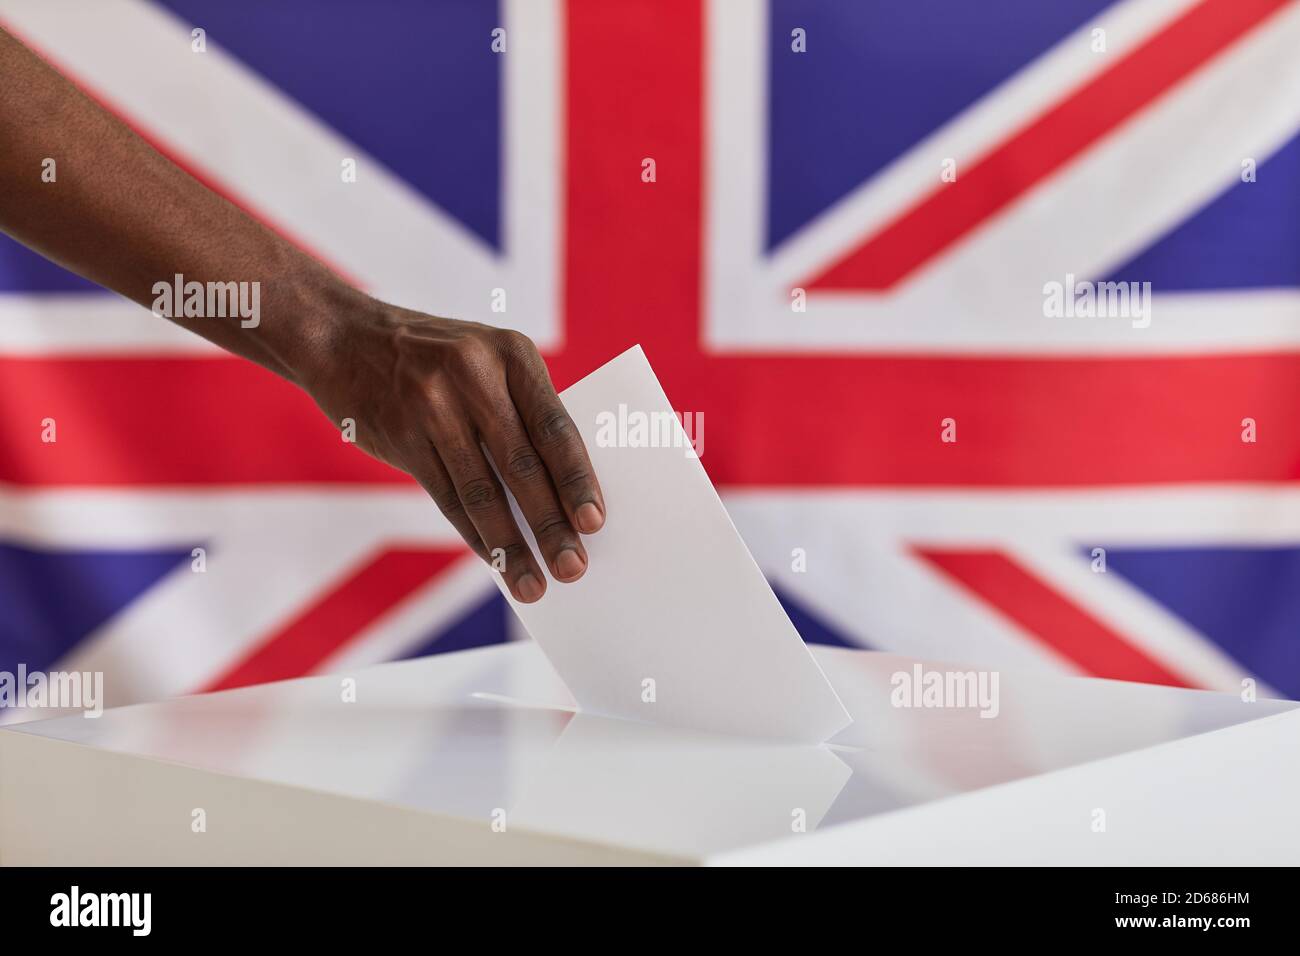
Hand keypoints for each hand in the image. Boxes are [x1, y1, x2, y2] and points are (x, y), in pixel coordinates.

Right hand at [302, 297, 604, 602]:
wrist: (344, 337)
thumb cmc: (438, 359)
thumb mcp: (487, 362)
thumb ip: (522, 412)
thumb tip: (562, 495)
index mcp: (512, 354)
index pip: (555, 427)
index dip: (577, 479)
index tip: (596, 523)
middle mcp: (474, 377)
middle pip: (522, 465)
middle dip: (551, 525)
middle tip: (573, 568)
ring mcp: (432, 406)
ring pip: (481, 491)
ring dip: (511, 545)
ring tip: (533, 584)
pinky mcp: (400, 436)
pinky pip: (446, 497)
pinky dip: (474, 534)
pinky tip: (495, 560)